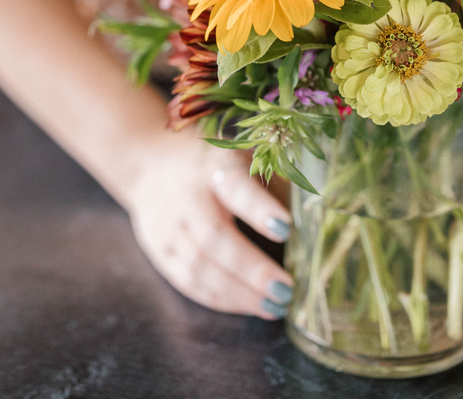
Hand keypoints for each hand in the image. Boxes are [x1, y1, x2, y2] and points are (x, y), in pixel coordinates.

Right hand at [127, 131, 293, 319]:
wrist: (149, 164)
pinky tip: (249, 305)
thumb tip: (312, 216)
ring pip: (200, 268)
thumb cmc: (212, 164)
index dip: (259, 209)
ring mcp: (169, 227)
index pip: (234, 186)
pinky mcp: (161, 252)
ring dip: (239, 293)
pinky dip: (221, 300)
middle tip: (286, 289)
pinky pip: (189, 283)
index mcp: (213, 166)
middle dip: (251, 269)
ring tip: (275, 305)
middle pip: (214, 238)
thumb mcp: (241, 158)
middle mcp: (187, 196)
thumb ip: (272, 183)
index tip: (286, 228)